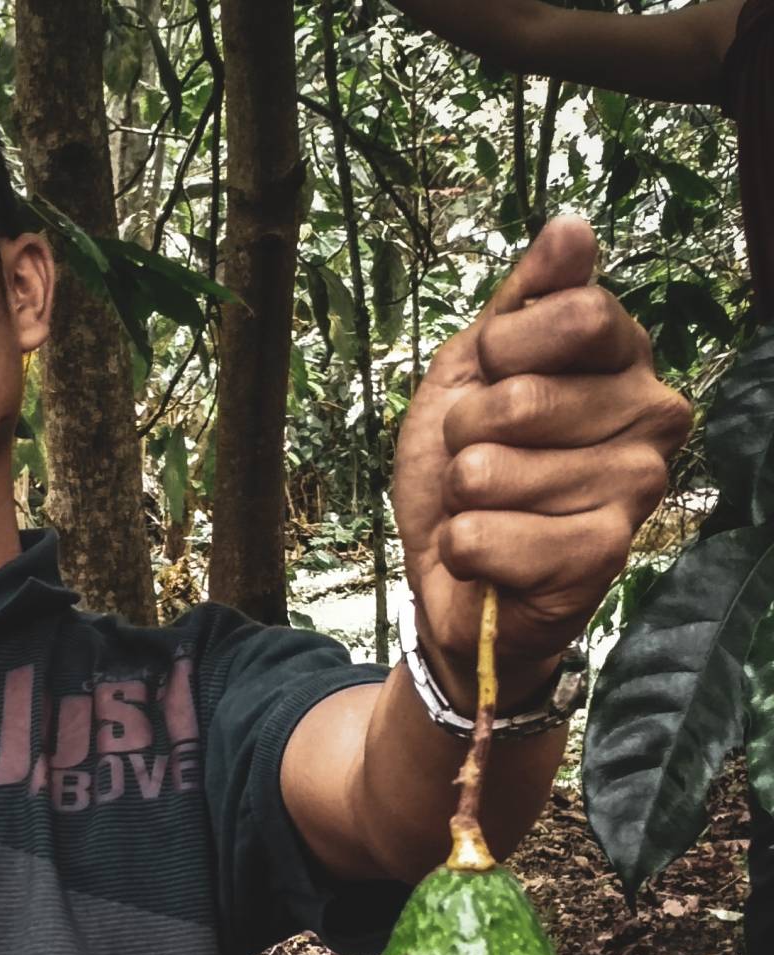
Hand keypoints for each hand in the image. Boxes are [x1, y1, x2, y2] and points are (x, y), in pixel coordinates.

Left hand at [390, 217, 691, 710]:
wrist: (453, 575)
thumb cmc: (468, 470)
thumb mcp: (473, 370)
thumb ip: (523, 298)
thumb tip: (572, 228)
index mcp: (625, 359)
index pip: (571, 312)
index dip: (499, 350)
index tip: (492, 379)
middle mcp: (652, 415)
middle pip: (520, 398)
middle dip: (465, 435)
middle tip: (480, 461)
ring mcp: (637, 486)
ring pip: (491, 470)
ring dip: (462, 496)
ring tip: (488, 508)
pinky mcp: (604, 554)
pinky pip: (487, 534)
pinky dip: (463, 546)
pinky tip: (490, 555)